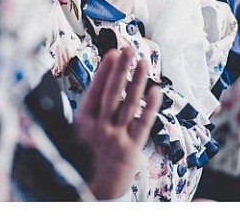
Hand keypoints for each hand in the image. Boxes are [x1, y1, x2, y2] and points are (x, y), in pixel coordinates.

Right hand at [75, 47, 160, 199]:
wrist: (97, 190)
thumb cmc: (89, 157)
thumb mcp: (82, 133)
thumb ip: (90, 110)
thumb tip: (100, 80)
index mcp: (82, 123)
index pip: (95, 91)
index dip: (104, 71)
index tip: (112, 53)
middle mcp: (98, 129)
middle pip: (111, 94)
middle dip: (121, 69)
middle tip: (129, 49)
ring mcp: (115, 138)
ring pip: (128, 105)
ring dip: (137, 81)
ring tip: (144, 62)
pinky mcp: (131, 149)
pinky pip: (143, 124)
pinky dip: (150, 106)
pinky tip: (156, 90)